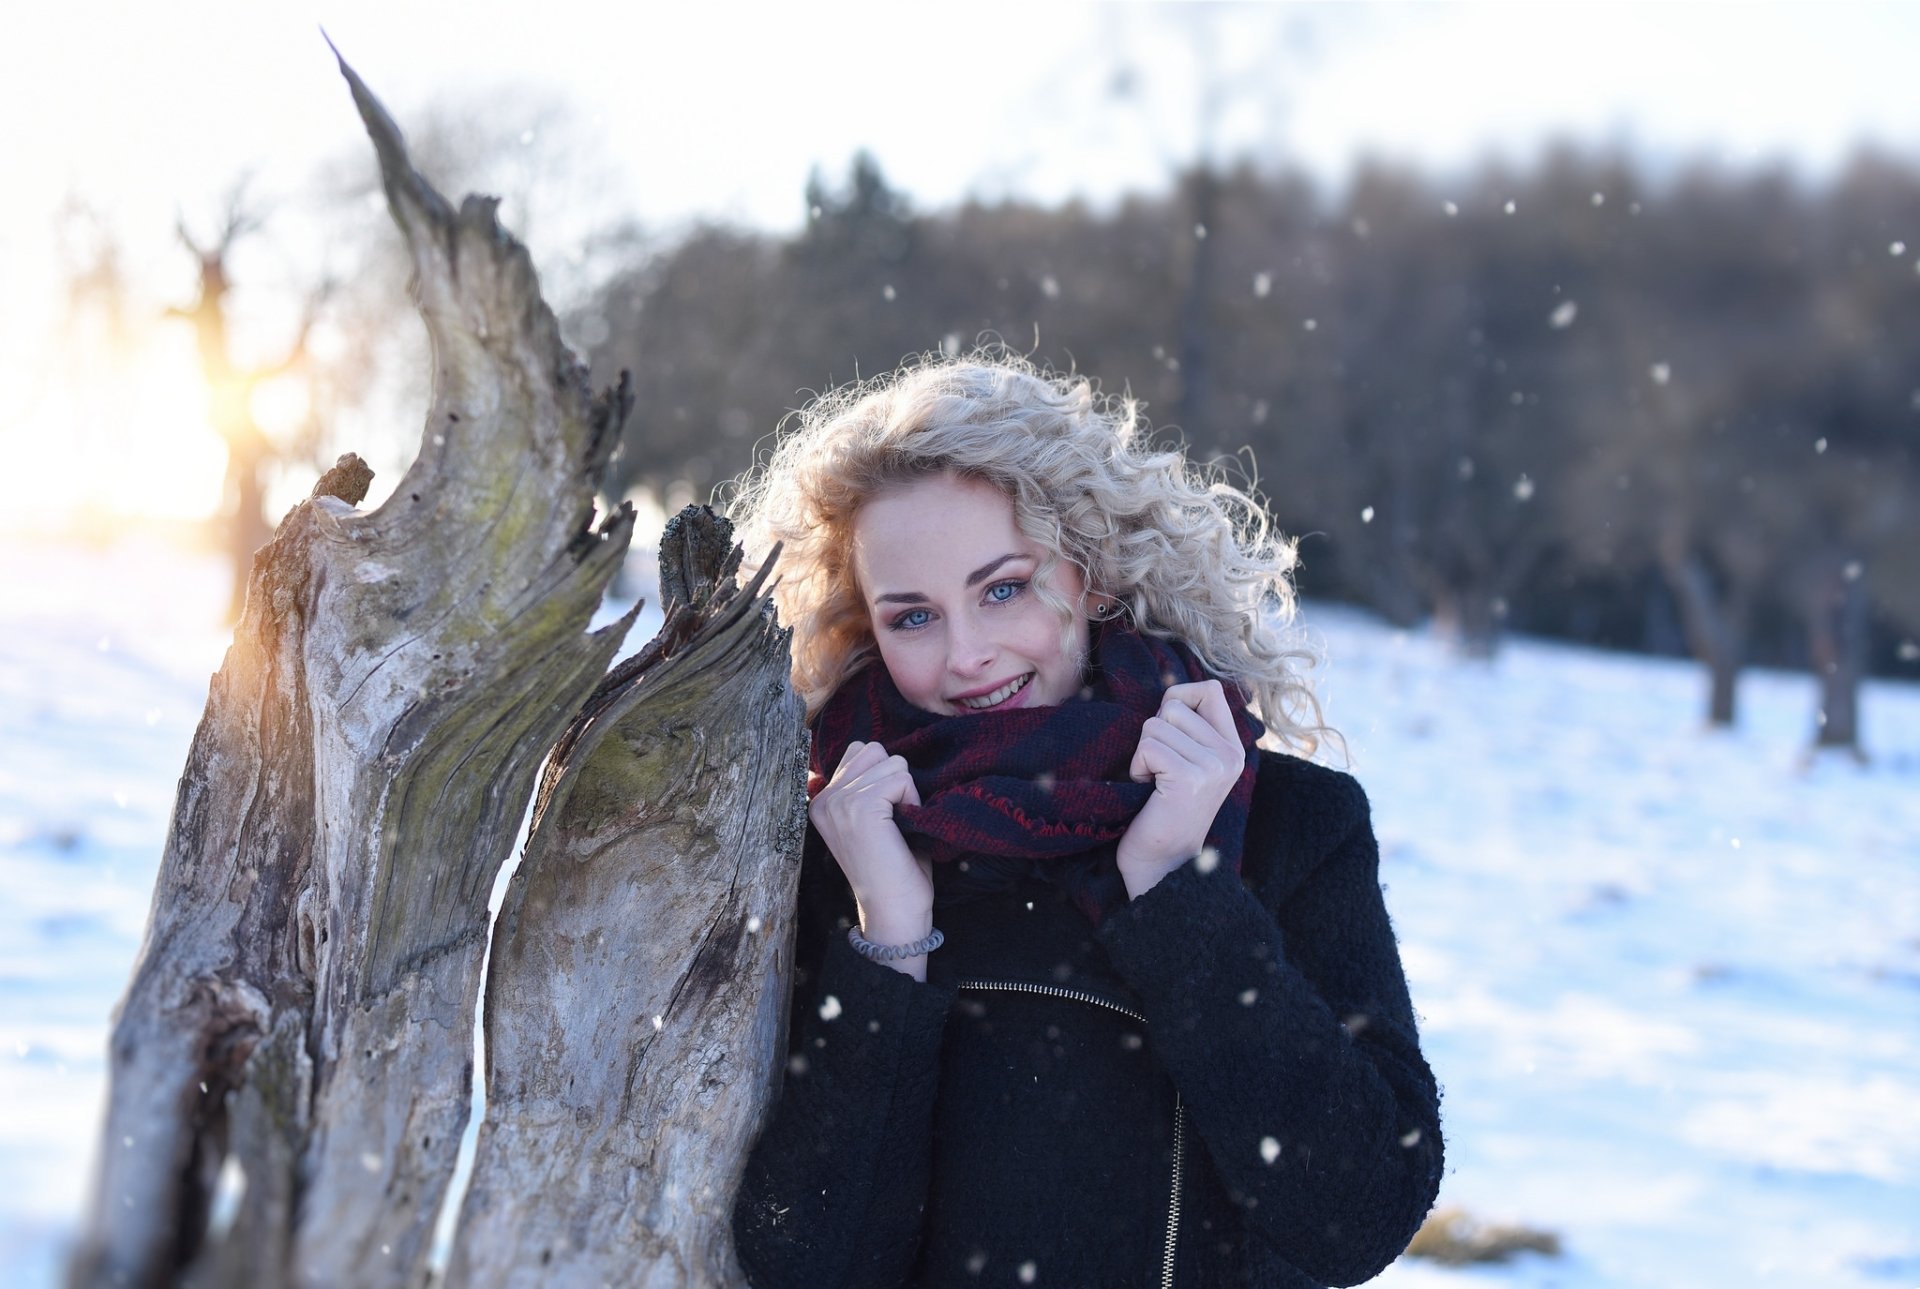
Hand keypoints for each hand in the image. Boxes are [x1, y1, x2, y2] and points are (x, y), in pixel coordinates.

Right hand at [809, 741, 934, 970]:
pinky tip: (903, 829)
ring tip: (897, 828)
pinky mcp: (861, 808)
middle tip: (892, 822)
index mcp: (821, 801)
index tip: (883, 816)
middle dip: (895, 780)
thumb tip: (878, 751)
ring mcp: (840, 802)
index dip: (884, 776)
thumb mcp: (868, 819)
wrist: (893, 911)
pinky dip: (912, 801)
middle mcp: (824, 798)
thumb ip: (865, 785)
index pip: (860, 750)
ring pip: (893, 762)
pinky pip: (902, 779)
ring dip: (905, 792)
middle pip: (877, 751)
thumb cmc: (891, 868)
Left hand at [1116, 680, 1244, 898]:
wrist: (1162, 862)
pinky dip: (1138, 766)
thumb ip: (1189, 727)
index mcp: (1233, 747)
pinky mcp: (1190, 778)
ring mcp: (1213, 766)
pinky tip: (1149, 790)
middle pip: (1175, 704)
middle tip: (1160, 769)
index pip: (1208, 689)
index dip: (1176, 700)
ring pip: (1156, 725)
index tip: (1169, 735)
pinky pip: (1148, 746)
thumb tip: (1172, 693)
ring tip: (1156, 783)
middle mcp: (1230, 754)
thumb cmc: (1164, 808)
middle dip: (1154, 733)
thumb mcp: (1189, 761)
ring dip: (1143, 753)